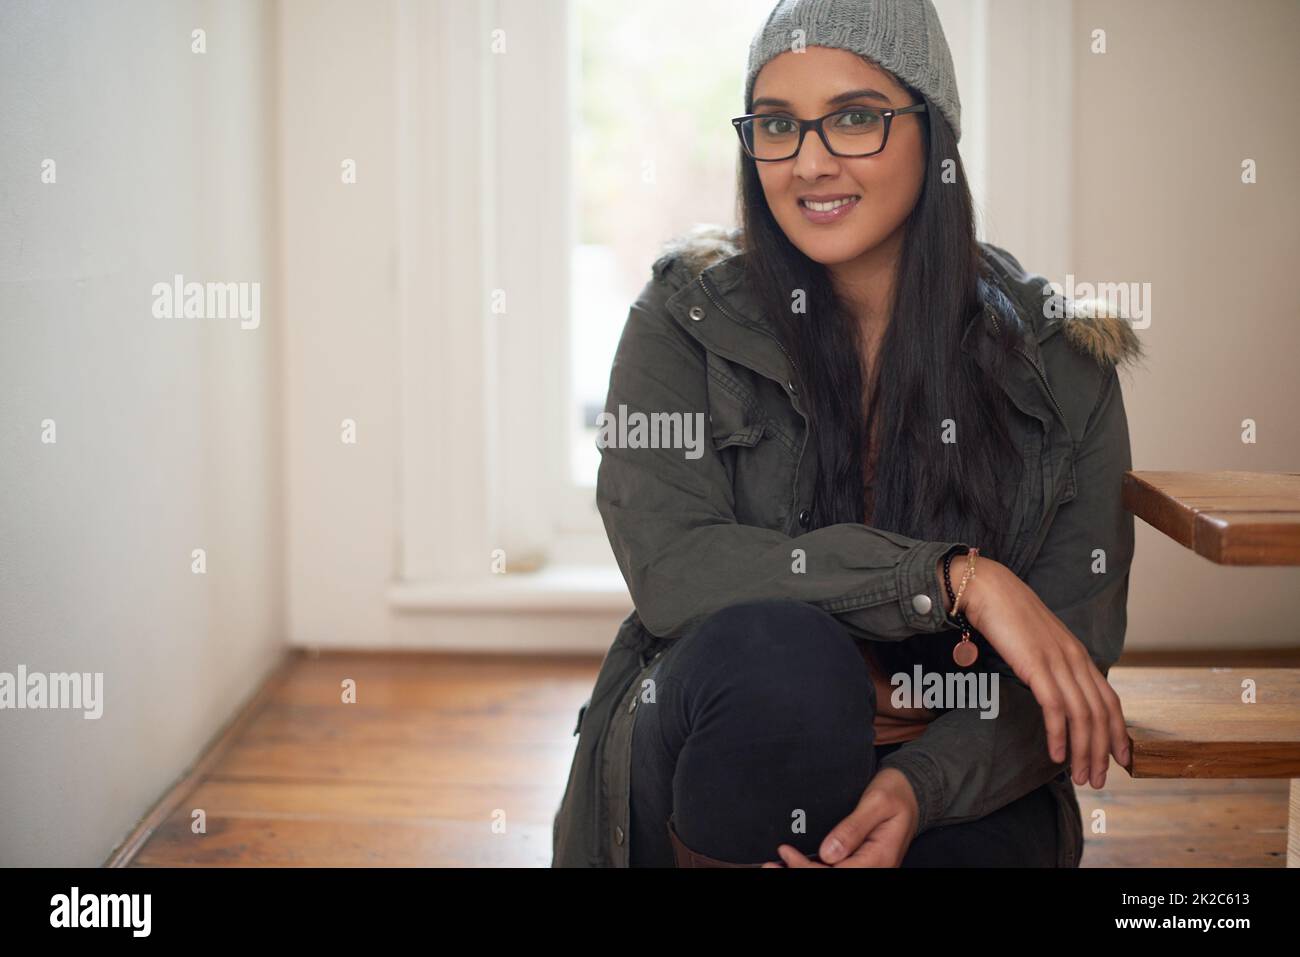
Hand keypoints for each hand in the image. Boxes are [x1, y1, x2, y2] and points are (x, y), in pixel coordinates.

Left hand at [761, 768, 917, 867]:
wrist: (912, 791)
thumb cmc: (896, 794)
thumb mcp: (876, 803)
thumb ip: (853, 828)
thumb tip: (827, 853)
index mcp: (880, 858)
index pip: (839, 873)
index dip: (807, 868)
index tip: (785, 853)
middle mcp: (874, 868)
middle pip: (832, 878)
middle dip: (799, 873)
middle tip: (770, 865)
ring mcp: (868, 866)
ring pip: (832, 875)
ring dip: (803, 871)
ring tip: (775, 866)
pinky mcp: (860, 861)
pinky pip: (835, 869)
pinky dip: (813, 867)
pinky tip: (793, 863)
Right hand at [945, 554, 1130, 789]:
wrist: (987, 588)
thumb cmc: (1007, 615)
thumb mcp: (1039, 643)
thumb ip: (1052, 665)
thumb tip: (1054, 692)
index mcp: (1079, 654)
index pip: (1110, 700)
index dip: (1118, 732)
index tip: (1119, 759)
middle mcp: (1075, 659)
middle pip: (1101, 714)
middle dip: (1102, 751)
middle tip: (1096, 779)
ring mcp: (1057, 661)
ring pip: (1082, 716)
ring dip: (1083, 751)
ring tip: (1079, 776)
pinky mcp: (1036, 665)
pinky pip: (1055, 707)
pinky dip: (1059, 735)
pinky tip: (1056, 754)